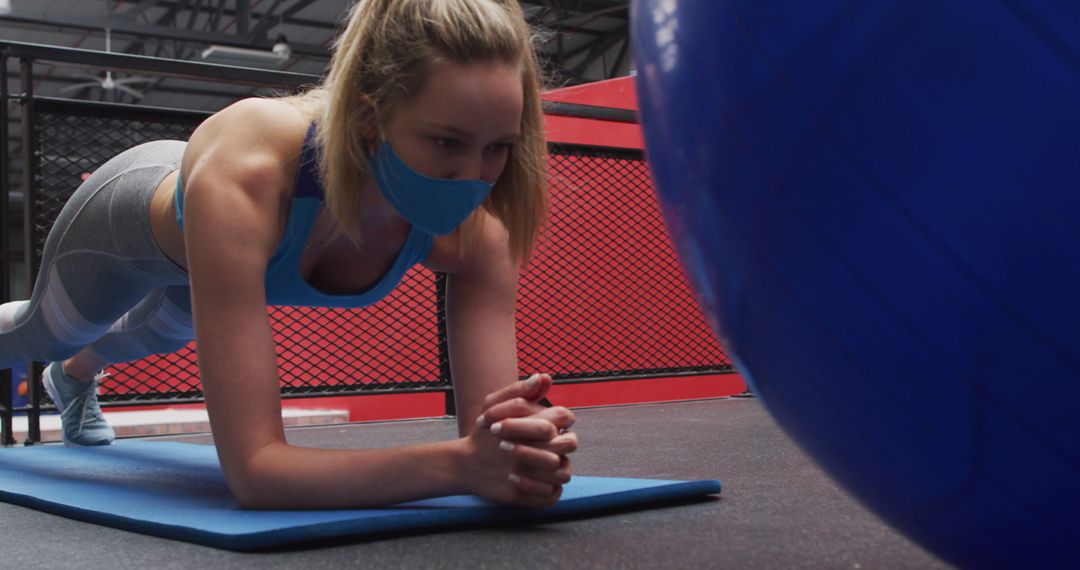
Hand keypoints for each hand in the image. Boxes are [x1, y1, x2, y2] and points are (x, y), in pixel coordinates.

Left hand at [457, 374, 577, 506]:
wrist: (470, 460)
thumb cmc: (487, 430)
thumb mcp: (494, 405)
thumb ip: (518, 391)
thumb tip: (543, 377)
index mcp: (553, 424)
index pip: (565, 417)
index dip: (538, 419)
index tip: (503, 421)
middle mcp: (558, 448)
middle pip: (567, 443)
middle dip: (533, 440)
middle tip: (500, 438)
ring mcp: (554, 472)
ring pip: (562, 471)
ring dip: (532, 461)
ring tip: (503, 453)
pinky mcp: (545, 493)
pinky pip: (551, 494)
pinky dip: (532, 486)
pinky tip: (511, 477)